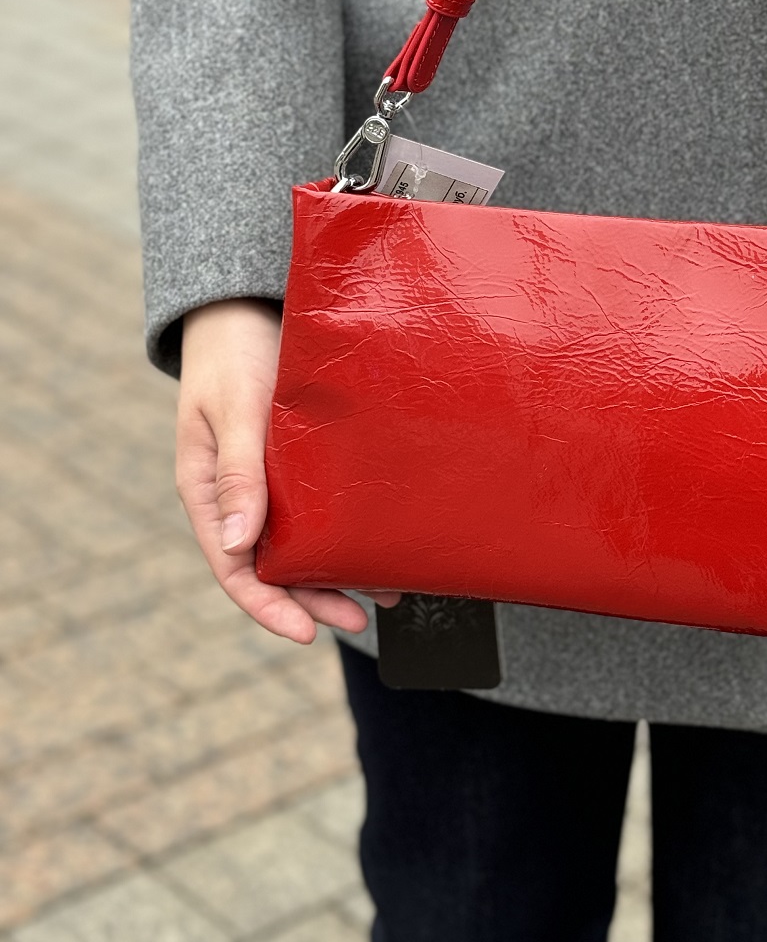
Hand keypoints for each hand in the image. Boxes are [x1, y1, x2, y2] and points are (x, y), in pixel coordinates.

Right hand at [177, 299, 398, 642]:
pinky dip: (345, 531)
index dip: (269, 606)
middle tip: (361, 620)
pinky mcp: (296, 462)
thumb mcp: (235, 411)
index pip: (234, 568)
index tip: (308, 633)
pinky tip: (381, 543)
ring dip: (337, 570)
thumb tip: (237, 542)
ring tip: (385, 592)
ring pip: (300, 543)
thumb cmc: (236, 354)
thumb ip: (238, 472)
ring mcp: (267, 481)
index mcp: (206, 491)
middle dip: (314, 599)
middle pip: (272, 566)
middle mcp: (237, 495)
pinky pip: (318, 509)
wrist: (246, 308)